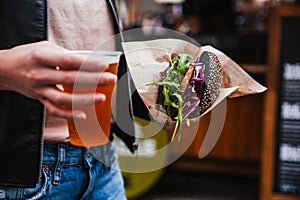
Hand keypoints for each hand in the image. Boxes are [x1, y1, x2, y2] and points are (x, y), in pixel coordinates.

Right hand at [0, 41, 116, 118]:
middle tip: (110, 80)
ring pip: (64, 98)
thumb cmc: (27, 55)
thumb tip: (88, 61)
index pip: (69, 61)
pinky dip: (69, 114)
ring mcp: (39, 89)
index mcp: (42, 57)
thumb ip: (65, 55)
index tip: (104, 65)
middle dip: (93, 80)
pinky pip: (55, 109)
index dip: (87, 63)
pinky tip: (83, 114)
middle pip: (70, 79)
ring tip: (101, 98)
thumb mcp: (45, 48)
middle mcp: (40, 74)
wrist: (5, 69)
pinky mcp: (40, 99)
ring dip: (84, 99)